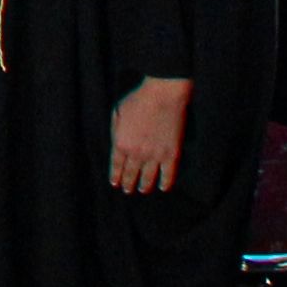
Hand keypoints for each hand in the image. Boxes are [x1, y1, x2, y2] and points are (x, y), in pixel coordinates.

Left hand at [107, 77, 189, 196]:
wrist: (161, 96)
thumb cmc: (137, 100)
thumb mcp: (117, 113)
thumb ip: (116, 131)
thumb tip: (116, 144)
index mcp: (121, 143)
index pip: (116, 166)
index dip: (116, 176)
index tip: (115, 183)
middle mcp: (136, 154)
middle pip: (131, 174)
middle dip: (128, 183)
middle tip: (128, 190)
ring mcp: (154, 156)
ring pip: (148, 177)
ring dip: (145, 186)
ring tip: (143, 190)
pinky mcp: (171, 155)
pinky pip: (168, 174)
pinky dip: (166, 183)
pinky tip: (163, 187)